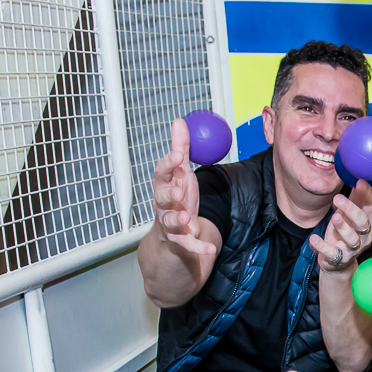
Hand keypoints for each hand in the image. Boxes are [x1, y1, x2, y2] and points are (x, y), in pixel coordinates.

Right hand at [152, 119, 214, 257]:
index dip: (168, 164)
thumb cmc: (177, 197)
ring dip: (176, 219)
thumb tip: (179, 122)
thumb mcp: (180, 172)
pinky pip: (187, 245)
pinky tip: (211, 249)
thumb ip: (180, 148)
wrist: (173, 231)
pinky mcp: (178, 241)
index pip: (162, 172)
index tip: (179, 155)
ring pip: (169, 222)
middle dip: (168, 194)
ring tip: (185, 217)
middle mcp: (163, 205)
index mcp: (164, 185)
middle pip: (161, 198)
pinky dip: (198, 247)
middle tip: (178, 191)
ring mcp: (168, 224)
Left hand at [311, 179, 371, 271]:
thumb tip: (356, 177)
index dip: (367, 194)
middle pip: (362, 222)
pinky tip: (313, 238)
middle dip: (351, 209)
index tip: (359, 181)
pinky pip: (331, 253)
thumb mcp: (349, 215)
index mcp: (368, 222)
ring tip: (334, 216)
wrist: (339, 264)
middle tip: (337, 197)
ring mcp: (352, 249)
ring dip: (343, 227)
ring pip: (351, 238)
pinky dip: (322, 246)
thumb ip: (354, 199)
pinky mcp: (339, 258)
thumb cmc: (345, 233)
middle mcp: (363, 236)